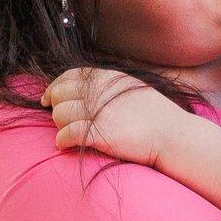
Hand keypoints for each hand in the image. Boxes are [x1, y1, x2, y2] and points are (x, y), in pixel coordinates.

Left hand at [43, 68, 182, 166]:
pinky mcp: (99, 133)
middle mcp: (100, 91)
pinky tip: (63, 144)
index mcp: (108, 77)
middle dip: (55, 106)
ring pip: (60, 114)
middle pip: (60, 94)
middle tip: (59, 118)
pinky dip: (61, 140)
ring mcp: (99, 111)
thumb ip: (109, 86)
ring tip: (67, 133)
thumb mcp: (132, 87)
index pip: (70, 76)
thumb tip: (86, 89)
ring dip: (59, 125)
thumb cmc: (157, 116)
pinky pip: (67, 134)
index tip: (47, 98)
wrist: (173, 135)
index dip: (54, 86)